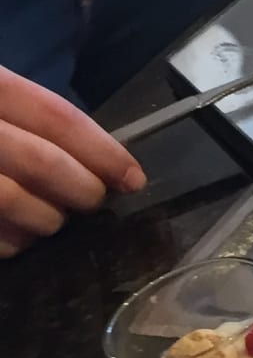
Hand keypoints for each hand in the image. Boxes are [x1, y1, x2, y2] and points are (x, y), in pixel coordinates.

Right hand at [0, 68, 144, 257]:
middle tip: (94, 200)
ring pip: (9, 199)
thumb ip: (27, 119)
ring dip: (46, 219)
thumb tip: (94, 162)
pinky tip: (18, 240)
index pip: (56, 115)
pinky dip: (9, 241)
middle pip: (41, 160)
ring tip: (52, 221)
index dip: (103, 150)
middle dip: (82, 188)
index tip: (134, 179)